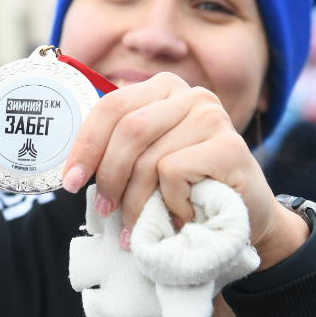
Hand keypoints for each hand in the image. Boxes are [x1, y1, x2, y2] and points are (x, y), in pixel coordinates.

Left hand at [59, 74, 308, 268]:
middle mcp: (190, 93)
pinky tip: (184, 212)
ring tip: (140, 227)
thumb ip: (120, 151)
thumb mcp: (149, 162)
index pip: (111, 107)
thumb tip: (71, 170)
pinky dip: (171, 202)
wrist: (245, 217)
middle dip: (109, 177)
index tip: (70, 182)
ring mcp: (212, 116)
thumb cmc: (189, 190)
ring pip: (150, 158)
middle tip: (105, 211)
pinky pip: (175, 172)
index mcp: (163, 89)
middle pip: (128, 129)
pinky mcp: (229, 145)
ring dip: (138, 202)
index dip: (86, 145)